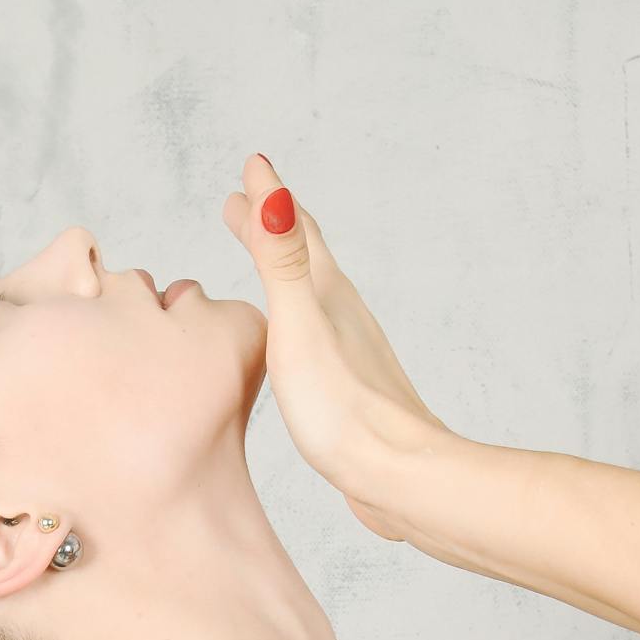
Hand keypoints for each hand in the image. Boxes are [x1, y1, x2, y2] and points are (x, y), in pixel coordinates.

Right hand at [221, 154, 449, 537]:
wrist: (397, 474)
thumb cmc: (344, 409)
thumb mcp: (299, 327)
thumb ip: (282, 262)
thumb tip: (277, 192)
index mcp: (327, 294)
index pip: (294, 230)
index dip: (269, 197)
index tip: (250, 164)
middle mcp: (344, 314)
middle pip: (305, 255)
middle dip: (272, 224)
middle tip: (241, 204)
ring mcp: (350, 349)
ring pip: (312, 294)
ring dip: (283, 268)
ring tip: (261, 261)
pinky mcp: (351, 386)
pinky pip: (318, 333)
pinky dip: (296, 315)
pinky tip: (295, 339)